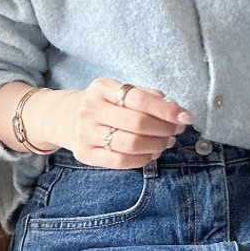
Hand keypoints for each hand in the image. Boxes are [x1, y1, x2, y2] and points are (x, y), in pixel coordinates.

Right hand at [38, 77, 193, 168]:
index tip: (185, 117)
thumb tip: (175, 107)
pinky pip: (120, 162)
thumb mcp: (119, 91)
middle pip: (137, 123)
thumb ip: (147, 96)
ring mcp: (86, 133)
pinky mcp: (85, 154)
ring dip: (156, 145)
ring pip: (130, 144)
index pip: (139, 99)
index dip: (166, 110)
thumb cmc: (102, 103)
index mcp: (102, 88)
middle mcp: (91, 109)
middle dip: (164, 129)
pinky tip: (152, 153)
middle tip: (176, 131)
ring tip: (166, 142)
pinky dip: (142, 160)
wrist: (64, 118)